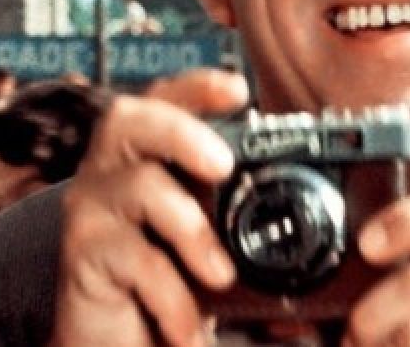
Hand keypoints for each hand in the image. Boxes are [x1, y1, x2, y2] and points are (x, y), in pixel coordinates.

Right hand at [50, 69, 248, 346]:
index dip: (196, 87)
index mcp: (144, 156)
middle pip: (129, 119)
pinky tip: (189, 327)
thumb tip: (328, 231)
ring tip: (220, 276)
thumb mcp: (211, 250)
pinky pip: (131, 258)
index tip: (238, 90)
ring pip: (137, 186)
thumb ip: (245, 229)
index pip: (162, 100)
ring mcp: (91, 210)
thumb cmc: (170, 287)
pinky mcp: (82, 256)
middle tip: (224, 165)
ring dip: (189, 228)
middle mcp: (109, 172)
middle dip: (181, 131)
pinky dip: (171, 295)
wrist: (120, 344)